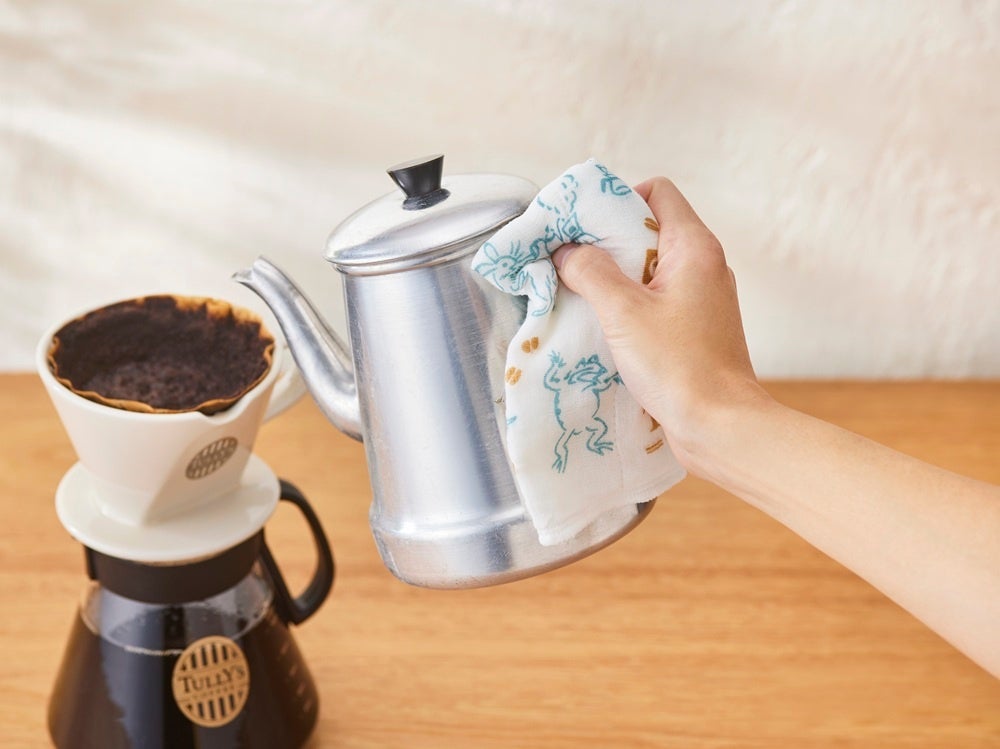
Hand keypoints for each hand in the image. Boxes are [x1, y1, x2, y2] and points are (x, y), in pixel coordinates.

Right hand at [552, 177, 767, 472]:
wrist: (720, 425)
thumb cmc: (678, 366)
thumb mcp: (623, 312)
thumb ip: (590, 272)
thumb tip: (567, 251)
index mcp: (695, 247)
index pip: (657, 191)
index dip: (616, 199)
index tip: (584, 228)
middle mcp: (705, 265)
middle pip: (649, 228)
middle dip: (607, 241)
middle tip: (572, 262)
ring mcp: (702, 297)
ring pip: (650, 266)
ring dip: (615, 277)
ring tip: (582, 296)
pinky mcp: (695, 327)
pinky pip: (656, 298)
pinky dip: (629, 303)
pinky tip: (604, 326)